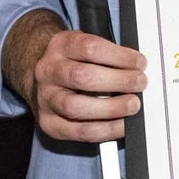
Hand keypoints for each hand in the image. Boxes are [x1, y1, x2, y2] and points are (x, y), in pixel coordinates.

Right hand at [2, 9, 144, 142]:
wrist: (39, 77)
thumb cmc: (71, 62)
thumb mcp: (83, 47)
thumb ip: (107, 55)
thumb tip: (138, 70)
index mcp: (60, 46)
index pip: (89, 48)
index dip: (119, 56)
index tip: (139, 63)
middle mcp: (49, 71)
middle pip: (82, 77)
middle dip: (119, 81)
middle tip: (139, 83)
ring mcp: (46, 98)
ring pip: (77, 107)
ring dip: (112, 108)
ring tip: (132, 104)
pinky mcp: (49, 123)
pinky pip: (80, 131)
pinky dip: (106, 130)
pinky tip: (122, 124)